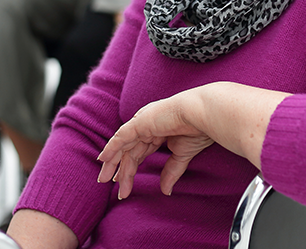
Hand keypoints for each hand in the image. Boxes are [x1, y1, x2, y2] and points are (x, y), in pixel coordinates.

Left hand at [96, 92, 213, 198]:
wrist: (202, 114)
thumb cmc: (198, 128)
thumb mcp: (182, 154)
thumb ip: (171, 171)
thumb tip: (165, 191)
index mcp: (157, 130)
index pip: (139, 152)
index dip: (130, 167)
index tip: (122, 183)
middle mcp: (147, 126)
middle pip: (129, 151)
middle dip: (119, 169)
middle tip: (108, 184)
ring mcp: (142, 123)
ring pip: (123, 146)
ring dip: (112, 163)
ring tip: (104, 180)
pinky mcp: (140, 123)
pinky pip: (121, 137)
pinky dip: (111, 148)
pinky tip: (103, 160)